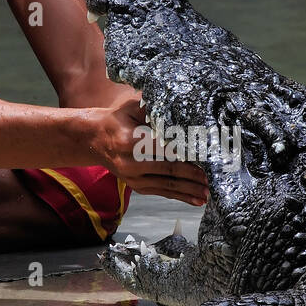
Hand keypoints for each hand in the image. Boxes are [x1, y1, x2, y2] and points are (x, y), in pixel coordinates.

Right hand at [94, 94, 210, 206]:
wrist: (94, 140)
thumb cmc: (118, 119)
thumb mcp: (133, 108)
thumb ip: (156, 108)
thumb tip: (184, 106)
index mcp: (131, 140)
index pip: (164, 148)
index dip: (185, 153)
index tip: (205, 155)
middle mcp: (131, 163)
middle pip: (168, 169)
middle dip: (192, 175)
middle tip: (211, 177)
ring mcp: (133, 178)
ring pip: (167, 186)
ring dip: (189, 190)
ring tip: (208, 193)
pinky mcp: (136, 187)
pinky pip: (162, 192)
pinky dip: (180, 196)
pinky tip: (196, 199)